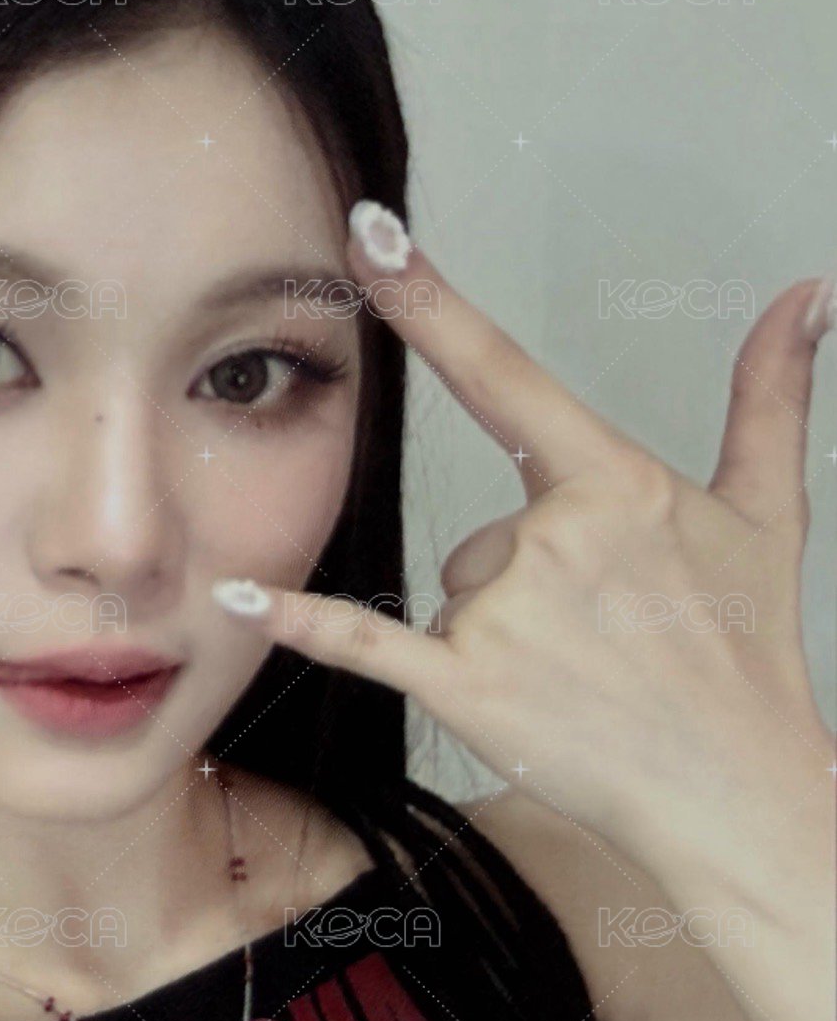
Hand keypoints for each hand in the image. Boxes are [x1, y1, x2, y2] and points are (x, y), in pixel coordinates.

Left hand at [213, 204, 835, 861]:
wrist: (731, 786)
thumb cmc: (747, 654)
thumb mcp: (767, 514)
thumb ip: (768, 395)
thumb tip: (803, 295)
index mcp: (614, 483)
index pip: (502, 373)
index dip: (429, 301)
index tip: (369, 234)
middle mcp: (551, 539)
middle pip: (483, 533)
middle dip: (527, 582)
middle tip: (603, 635)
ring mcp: (504, 615)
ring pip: (456, 594)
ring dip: (498, 632)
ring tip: (575, 676)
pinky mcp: (465, 685)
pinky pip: (363, 640)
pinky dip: (301, 621)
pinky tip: (240, 593)